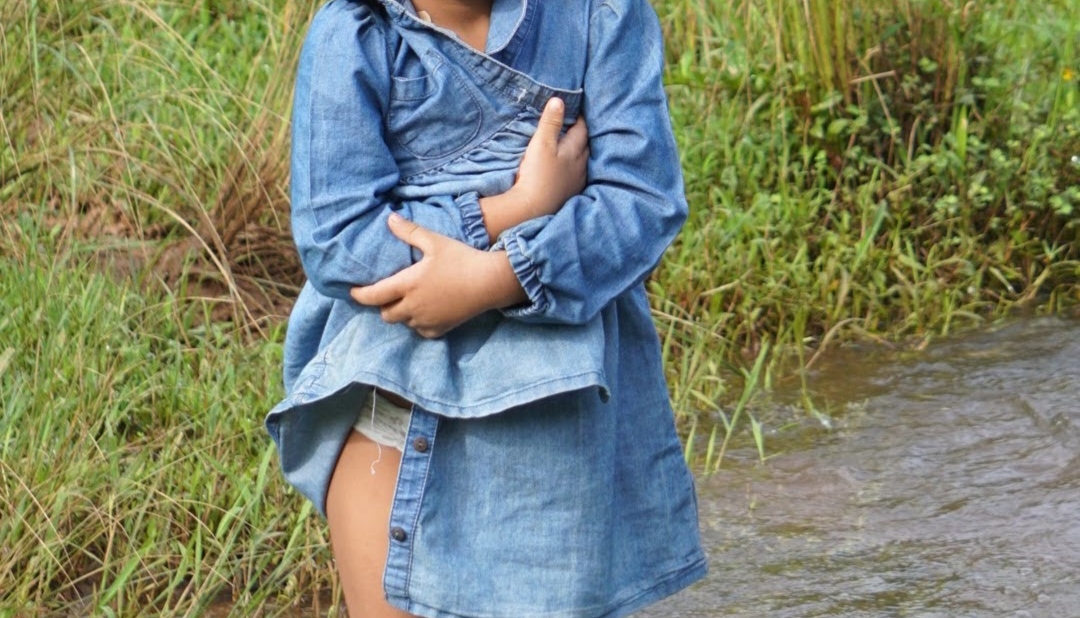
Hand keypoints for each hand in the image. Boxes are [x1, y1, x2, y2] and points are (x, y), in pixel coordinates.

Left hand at [350, 214, 526, 337]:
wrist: (490, 281)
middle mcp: (414, 306)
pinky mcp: (441, 329)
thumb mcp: (435, 241)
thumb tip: (389, 218)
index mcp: (408, 284)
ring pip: (403, 323)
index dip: (359, 295)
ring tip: (408, 300)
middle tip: (387, 293)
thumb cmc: (461, 258)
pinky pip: (421, 331)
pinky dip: (418, 323)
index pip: (373, 295)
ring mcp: (427, 320)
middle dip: (383, 305)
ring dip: (401, 313)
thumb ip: (409, 232)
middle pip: (386, 314)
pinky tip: (425, 311)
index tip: (353, 292)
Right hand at [479, 97, 588, 239]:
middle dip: (583, 134)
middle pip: (586, 145)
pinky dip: (574, 170)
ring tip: (574, 147)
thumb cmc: (537, 174)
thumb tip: (559, 100)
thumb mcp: (541, 143)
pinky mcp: (570, 194)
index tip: (577, 109)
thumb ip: (551, 122)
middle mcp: (581, 165)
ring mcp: (576, 181)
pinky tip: (569, 172)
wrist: (533, 208)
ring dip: (580, 153)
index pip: (582, 129)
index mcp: (575, 150)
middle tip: (577, 126)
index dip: (579, 118)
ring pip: (583, 162)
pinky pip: (577, 177)